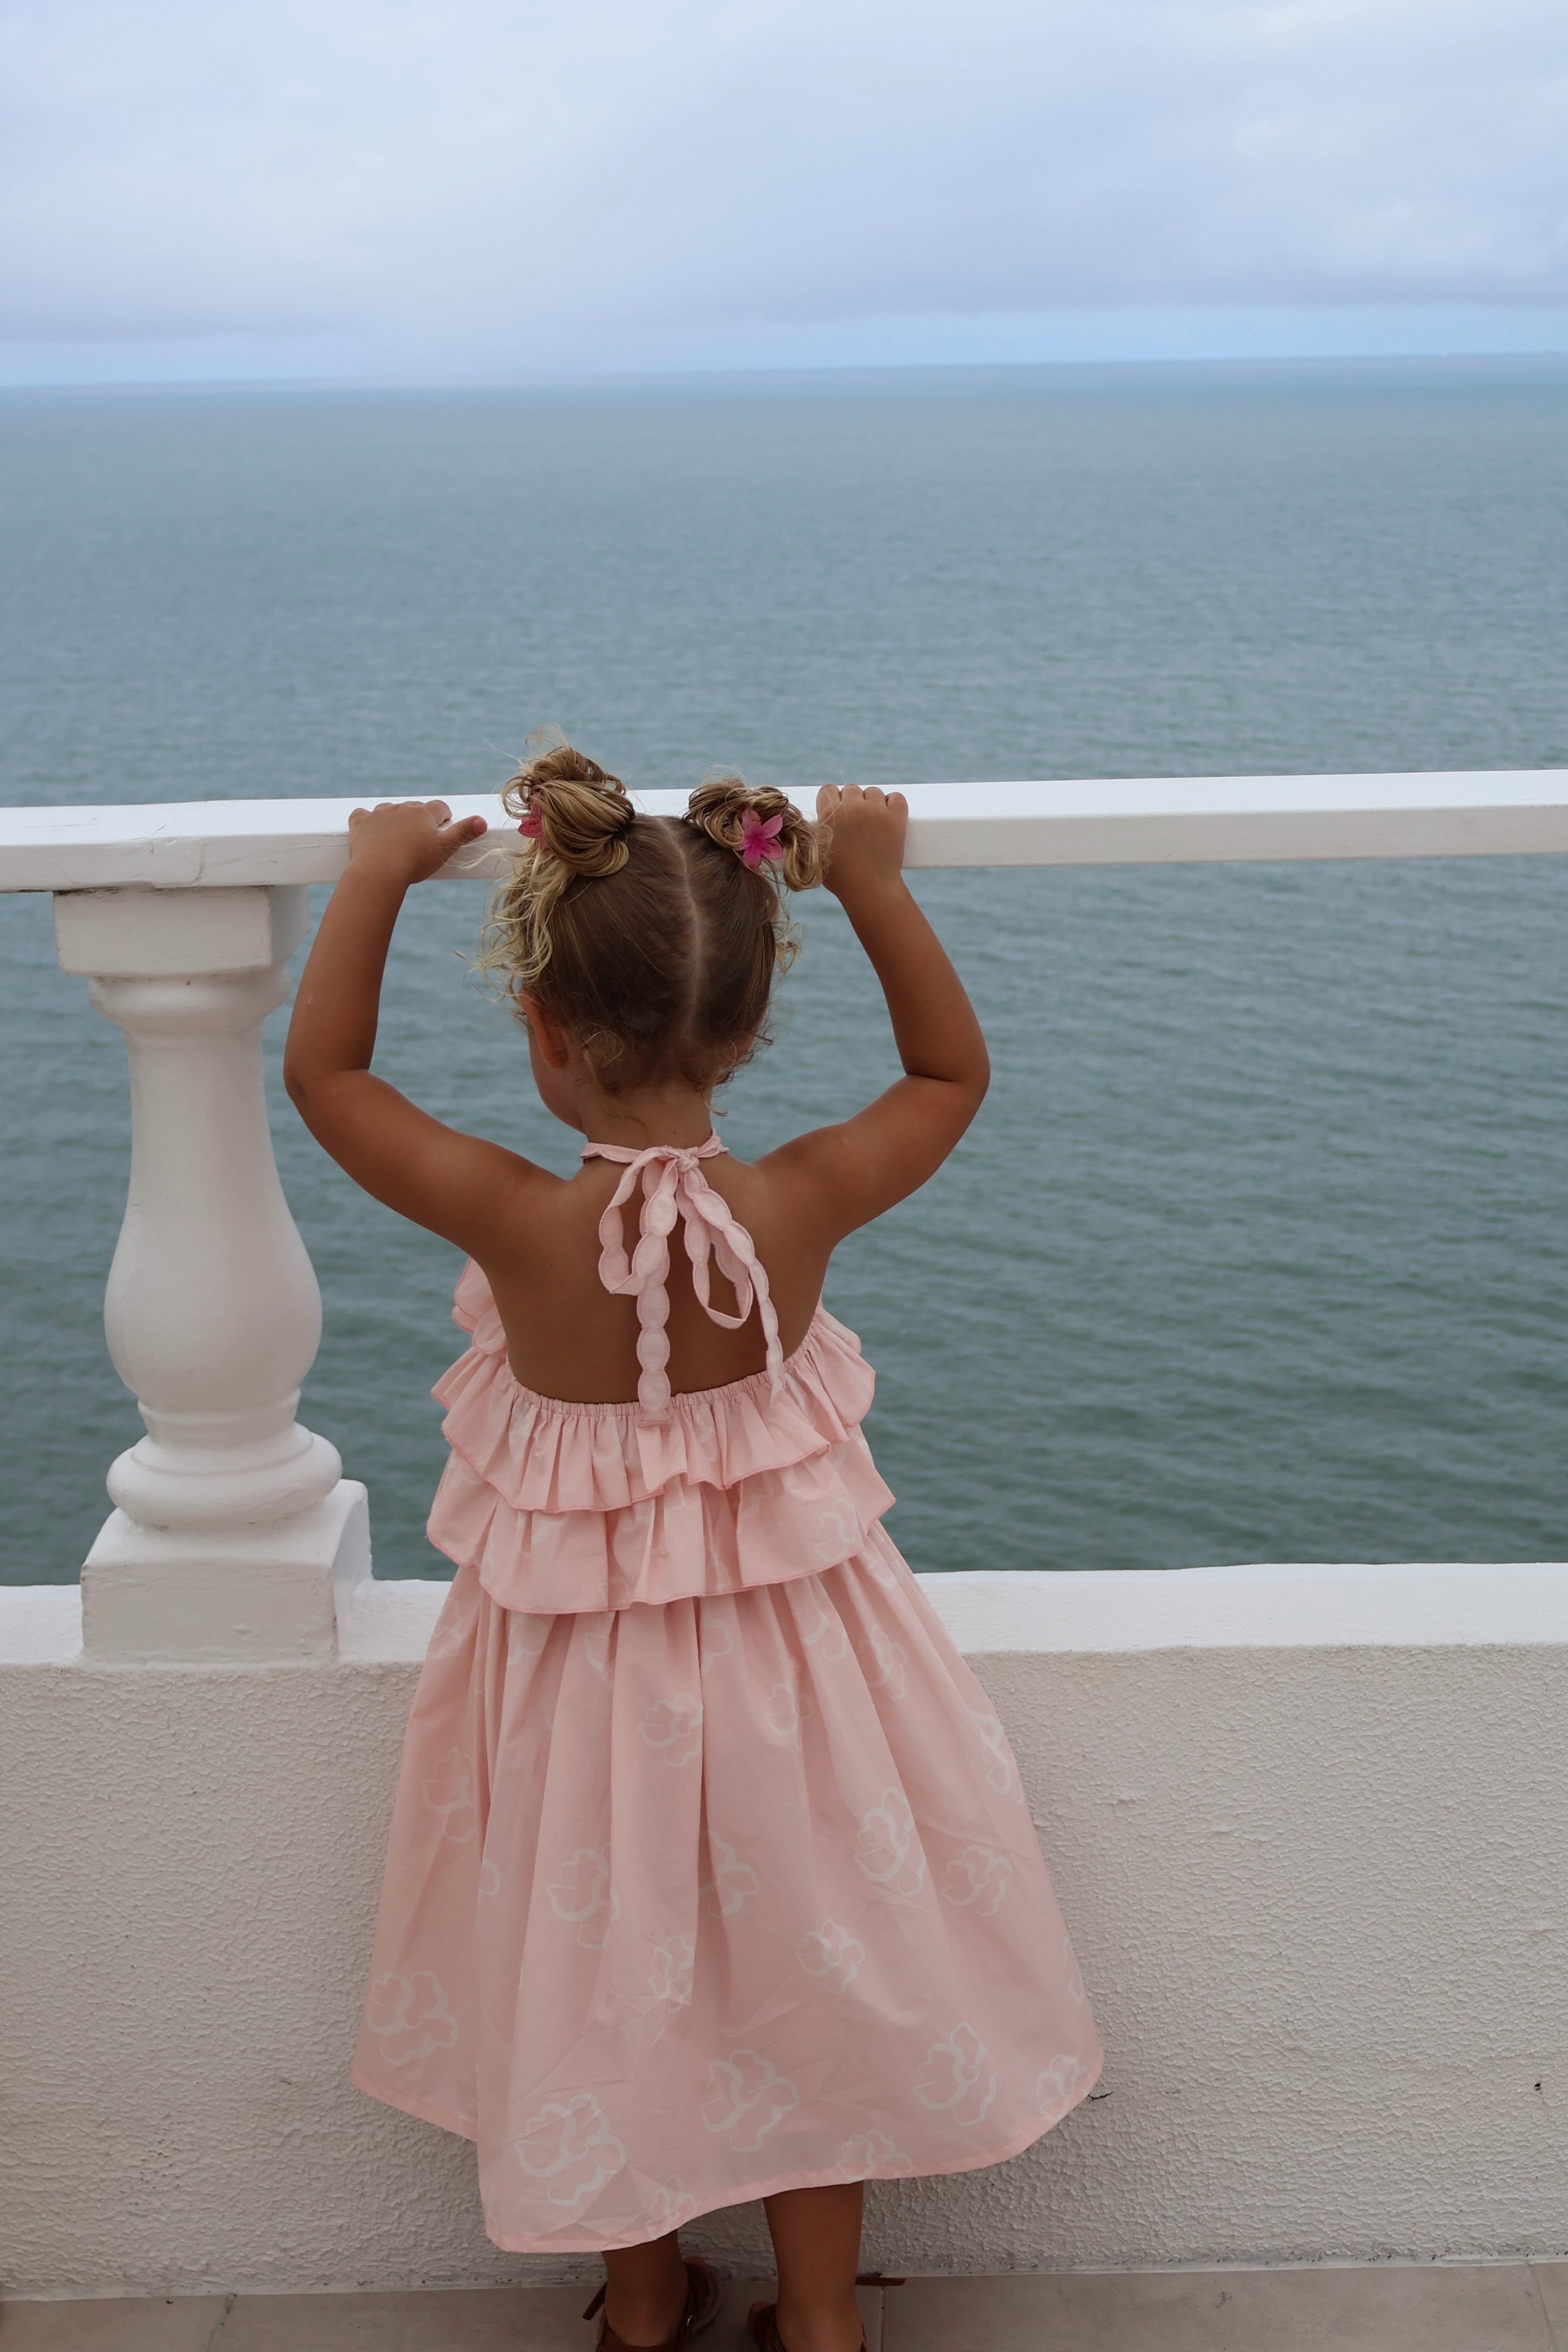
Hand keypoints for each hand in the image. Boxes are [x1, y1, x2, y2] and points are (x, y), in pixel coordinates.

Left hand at [345, 800, 487, 885]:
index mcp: (424, 812)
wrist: (379, 872)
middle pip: (415, 807)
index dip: (444, 818)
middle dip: (420, 819)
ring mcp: (379, 813)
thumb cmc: (415, 862)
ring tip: (398, 838)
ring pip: (390, 810)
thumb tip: (482, 820)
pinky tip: (370, 830)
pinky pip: (362, 814)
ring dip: (395, 819)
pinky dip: (367, 820)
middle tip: (421, 840)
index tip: (443, 828)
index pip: (440, 807)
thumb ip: (464, 833)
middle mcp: (402, 807)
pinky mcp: (360, 822)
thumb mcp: (444, 849)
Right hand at [816, 784, 907, 902]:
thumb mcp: (815, 852)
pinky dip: (893, 805)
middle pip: (851, 789)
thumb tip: (807, 822)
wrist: (869, 889)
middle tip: (854, 824)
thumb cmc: (840, 876)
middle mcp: (852, 806)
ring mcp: (876, 810)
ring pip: (873, 792)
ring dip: (872, 803)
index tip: (837, 813)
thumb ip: (813, 832)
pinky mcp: (896, 817)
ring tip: (872, 823)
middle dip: (852, 803)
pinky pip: (896, 797)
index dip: (832, 800)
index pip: (828, 789)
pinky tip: (888, 817)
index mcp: (829, 813)